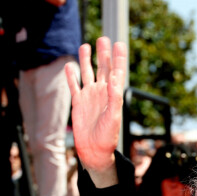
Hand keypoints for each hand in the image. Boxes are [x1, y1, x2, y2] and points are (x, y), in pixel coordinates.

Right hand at [65, 37, 126, 185]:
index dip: (119, 58)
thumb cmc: (108, 136)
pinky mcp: (78, 102)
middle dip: (104, 54)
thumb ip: (114, 97)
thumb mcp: (114, 116)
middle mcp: (102, 93)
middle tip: (104, 38)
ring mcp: (90, 96)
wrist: (94, 150)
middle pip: (103, 68)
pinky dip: (71, 76)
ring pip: (88, 73)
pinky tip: (69, 65)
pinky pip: (74, 85)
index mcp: (113, 95)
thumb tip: (115, 79)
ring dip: (87, 60)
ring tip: (85, 45)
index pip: (117, 72)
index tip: (120, 44)